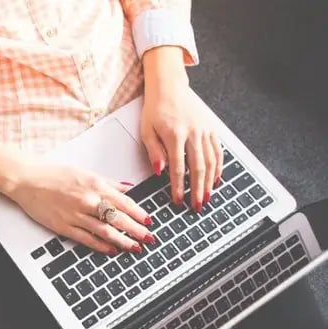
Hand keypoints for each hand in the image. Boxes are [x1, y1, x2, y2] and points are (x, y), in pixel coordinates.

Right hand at [7, 161, 155, 254]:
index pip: (124, 202)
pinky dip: (101, 245)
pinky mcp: (64, 226)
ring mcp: (76, 215)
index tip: (149, 221)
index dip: (139, 214)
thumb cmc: (52, 174)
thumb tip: (127, 189)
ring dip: (123, 241)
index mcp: (95, 185)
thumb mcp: (84, 172)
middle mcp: (88, 200)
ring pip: (106, 231)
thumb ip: (108, 182)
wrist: (27, 180)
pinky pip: (87, 239)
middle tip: (149, 238)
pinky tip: (112, 250)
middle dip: (137, 230)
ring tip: (135, 247)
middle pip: (119, 218)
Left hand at [141, 48, 223, 211]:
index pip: (178, 168)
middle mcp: (193, 133)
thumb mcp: (146, 130)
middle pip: (198, 168)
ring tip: (207, 197)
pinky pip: (218, 151)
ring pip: (211, 161)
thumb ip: (154, 152)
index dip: (178, 187)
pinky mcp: (211, 128)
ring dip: (210, 182)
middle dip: (198, 190)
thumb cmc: (155, 108)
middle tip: (197, 206)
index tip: (178, 200)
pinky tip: (216, 180)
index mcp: (175, 134)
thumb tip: (160, 172)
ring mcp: (205, 130)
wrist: (169, 86)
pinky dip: (219, 167)